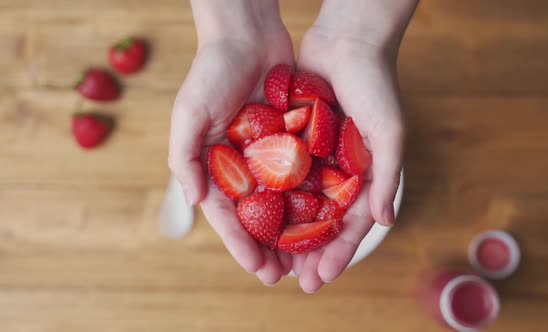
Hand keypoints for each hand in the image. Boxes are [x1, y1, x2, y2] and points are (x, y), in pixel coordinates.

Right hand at [168, 0, 294, 284]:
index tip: (257, 269)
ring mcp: (268, 155)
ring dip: (293, 232)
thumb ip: (186, 157)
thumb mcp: (188, 113)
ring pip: (283, 202)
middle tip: (285, 276)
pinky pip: (303, 174)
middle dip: (269, 248)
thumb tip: (195, 202)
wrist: (248, 34)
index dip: (240, 245)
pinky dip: (311, 196)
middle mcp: (242, 166)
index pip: (227, 216)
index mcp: (215, 166)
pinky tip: (326, 217)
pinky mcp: (292, 140)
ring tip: (308, 258)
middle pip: (257, 217)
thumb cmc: (212, 71)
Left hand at [291, 14, 411, 291]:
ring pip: (297, 203)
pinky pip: (279, 173)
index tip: (320, 277)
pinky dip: (270, 195)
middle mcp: (338, 171)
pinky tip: (254, 216)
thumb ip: (387, 176)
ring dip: (284, 232)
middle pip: (320, 221)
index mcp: (364, 176)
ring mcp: (314, 157)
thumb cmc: (377, 85)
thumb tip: (384, 221)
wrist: (347, 40)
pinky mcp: (292, 140)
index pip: (350, 224)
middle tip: (291, 280)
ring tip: (269, 258)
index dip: (338, 253)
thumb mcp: (390, 132)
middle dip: (307, 253)